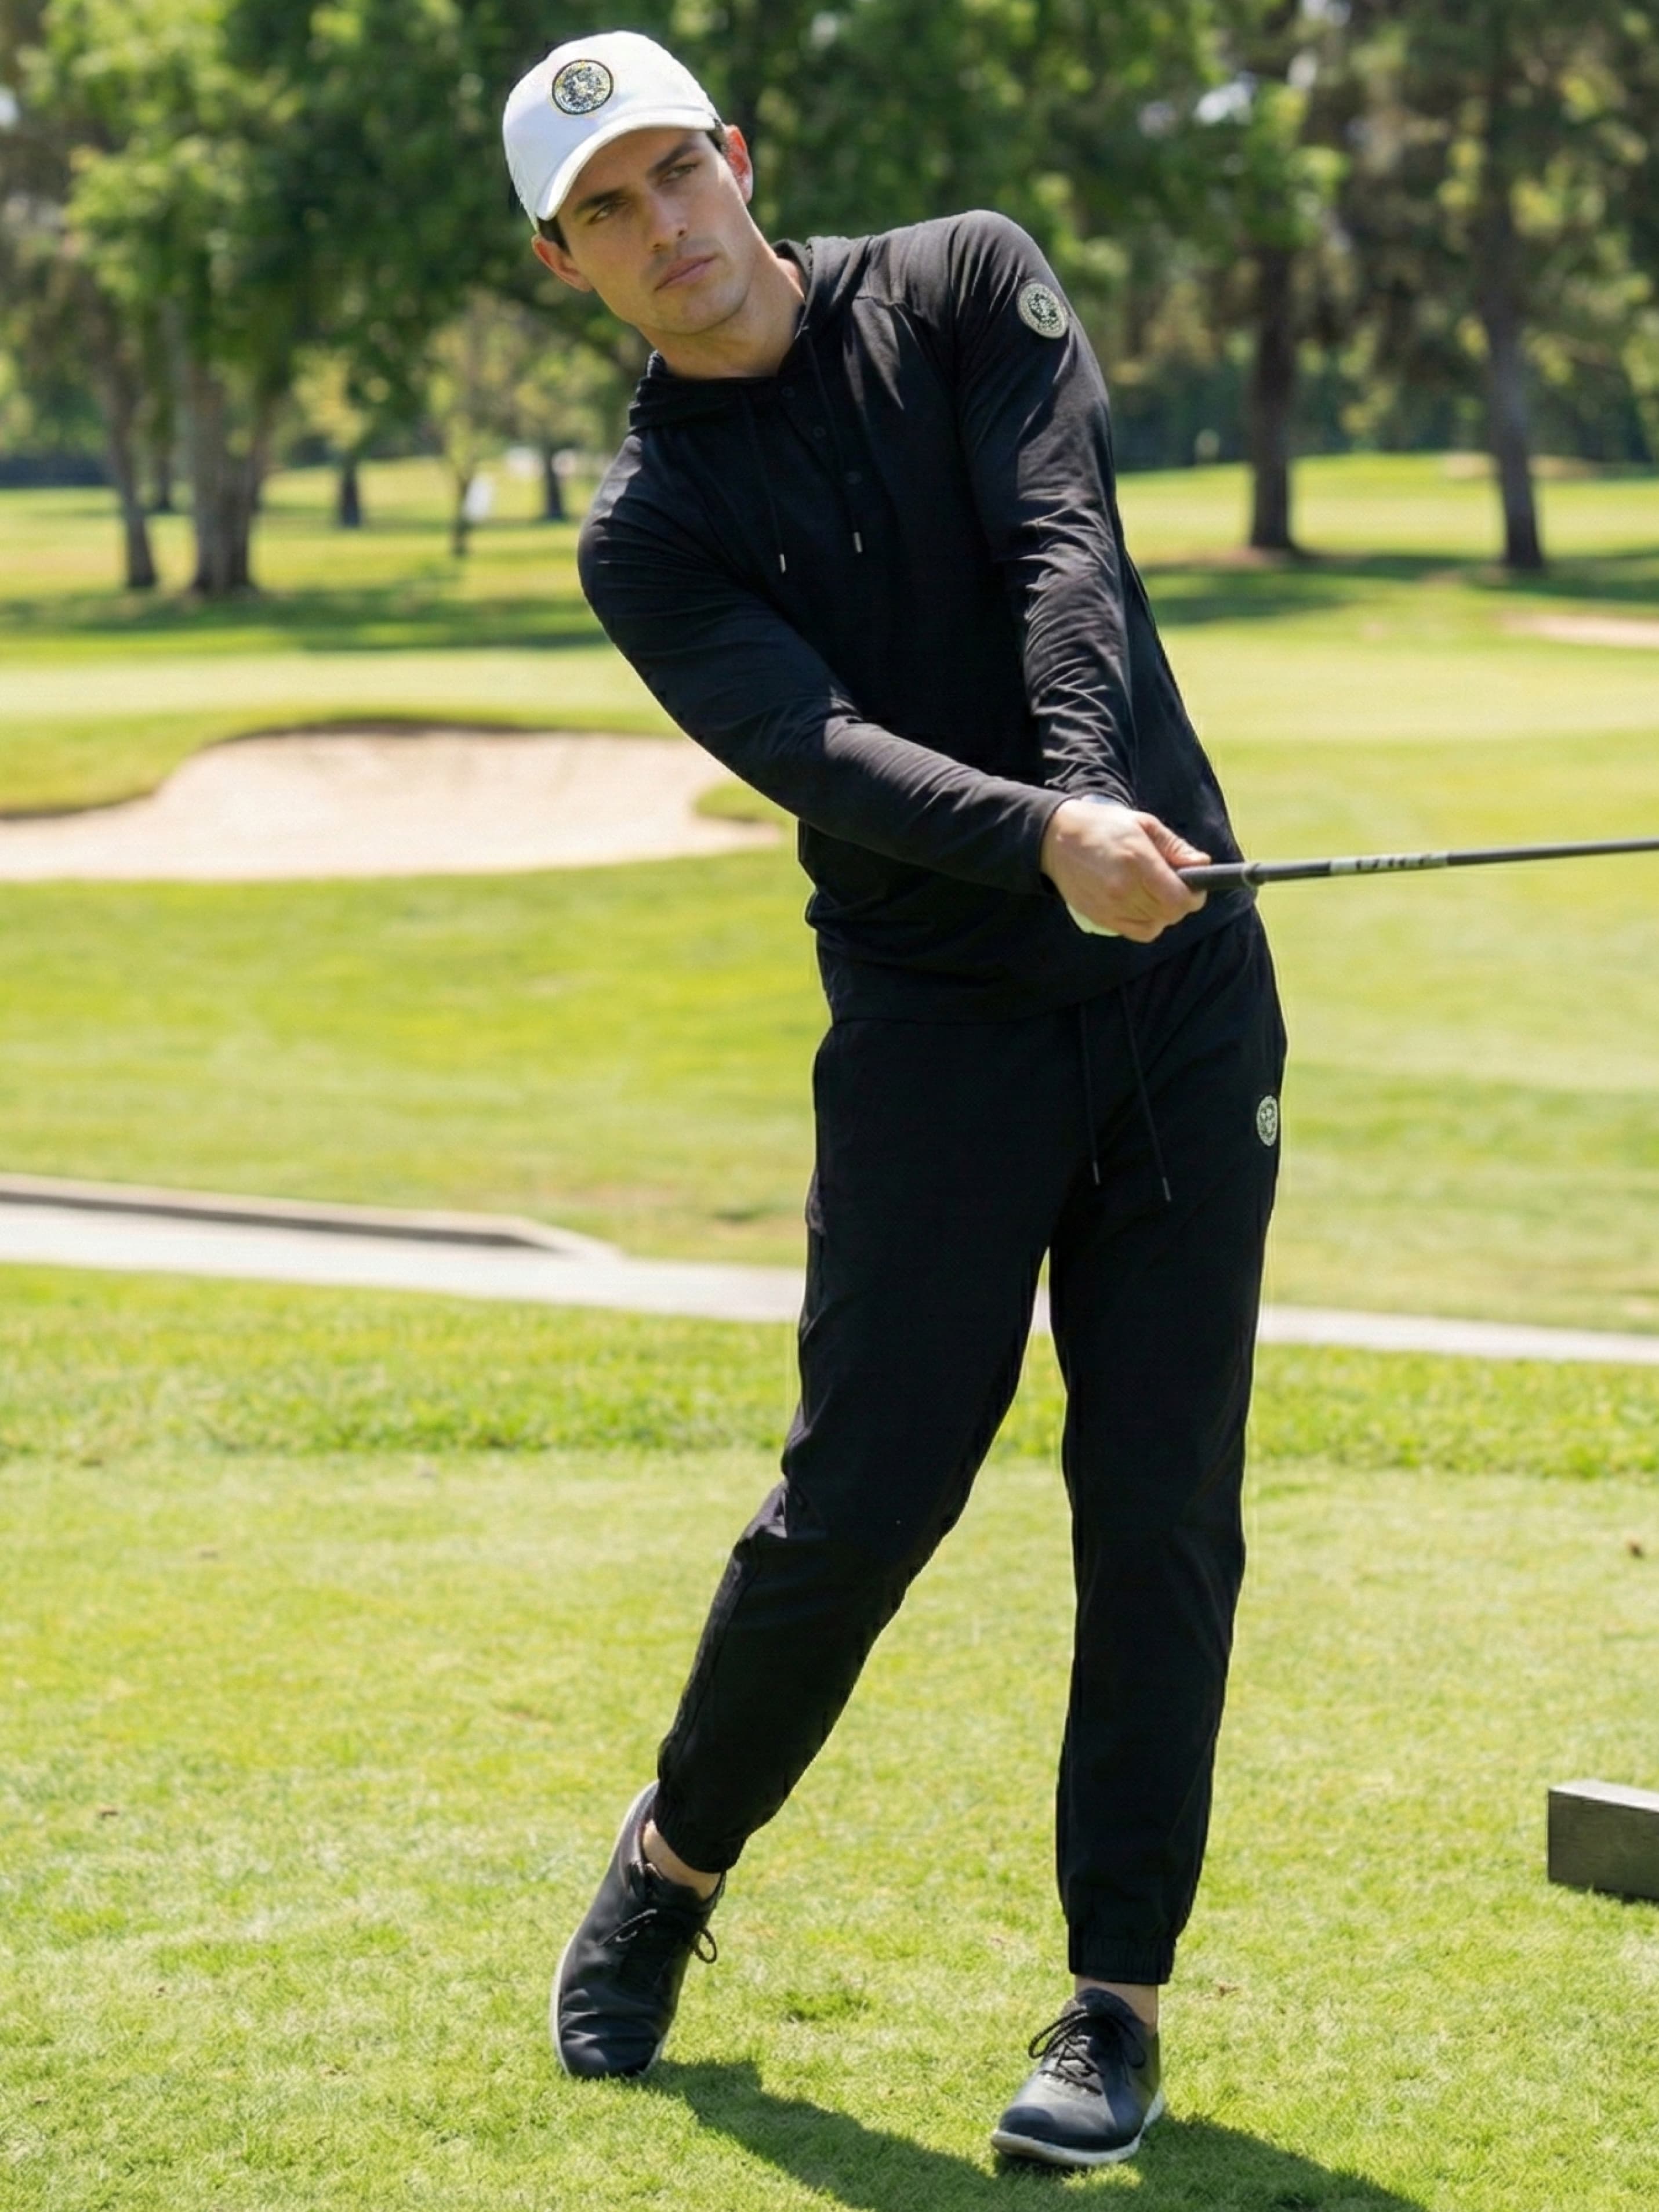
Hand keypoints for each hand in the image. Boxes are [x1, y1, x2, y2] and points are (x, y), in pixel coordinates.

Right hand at [1040, 798, 1207, 943]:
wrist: (1056, 839)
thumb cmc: (1104, 826)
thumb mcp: (1144, 825)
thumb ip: (1175, 847)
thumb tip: (1202, 865)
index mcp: (1138, 861)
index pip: (1179, 899)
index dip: (1194, 896)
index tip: (1194, 886)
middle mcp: (1124, 888)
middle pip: (1169, 914)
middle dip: (1179, 902)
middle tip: (1175, 885)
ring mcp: (1110, 906)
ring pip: (1155, 924)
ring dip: (1163, 912)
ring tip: (1154, 891)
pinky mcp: (1100, 918)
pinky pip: (1138, 932)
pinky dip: (1147, 923)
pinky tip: (1141, 905)